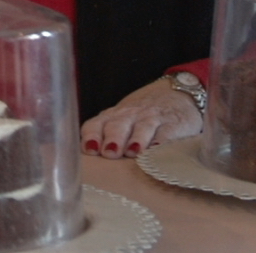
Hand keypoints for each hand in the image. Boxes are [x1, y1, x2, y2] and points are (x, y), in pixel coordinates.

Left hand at [80, 76, 202, 158]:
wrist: (176, 93)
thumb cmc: (140, 115)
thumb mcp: (120, 120)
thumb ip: (103, 135)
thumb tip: (79, 161)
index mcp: (112, 117)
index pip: (96, 124)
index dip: (92, 136)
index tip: (90, 150)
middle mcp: (130, 116)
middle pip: (118, 125)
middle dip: (113, 138)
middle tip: (110, 153)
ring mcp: (152, 118)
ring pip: (142, 127)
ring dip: (136, 139)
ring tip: (133, 152)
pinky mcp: (174, 124)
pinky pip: (167, 132)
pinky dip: (162, 141)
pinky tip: (158, 149)